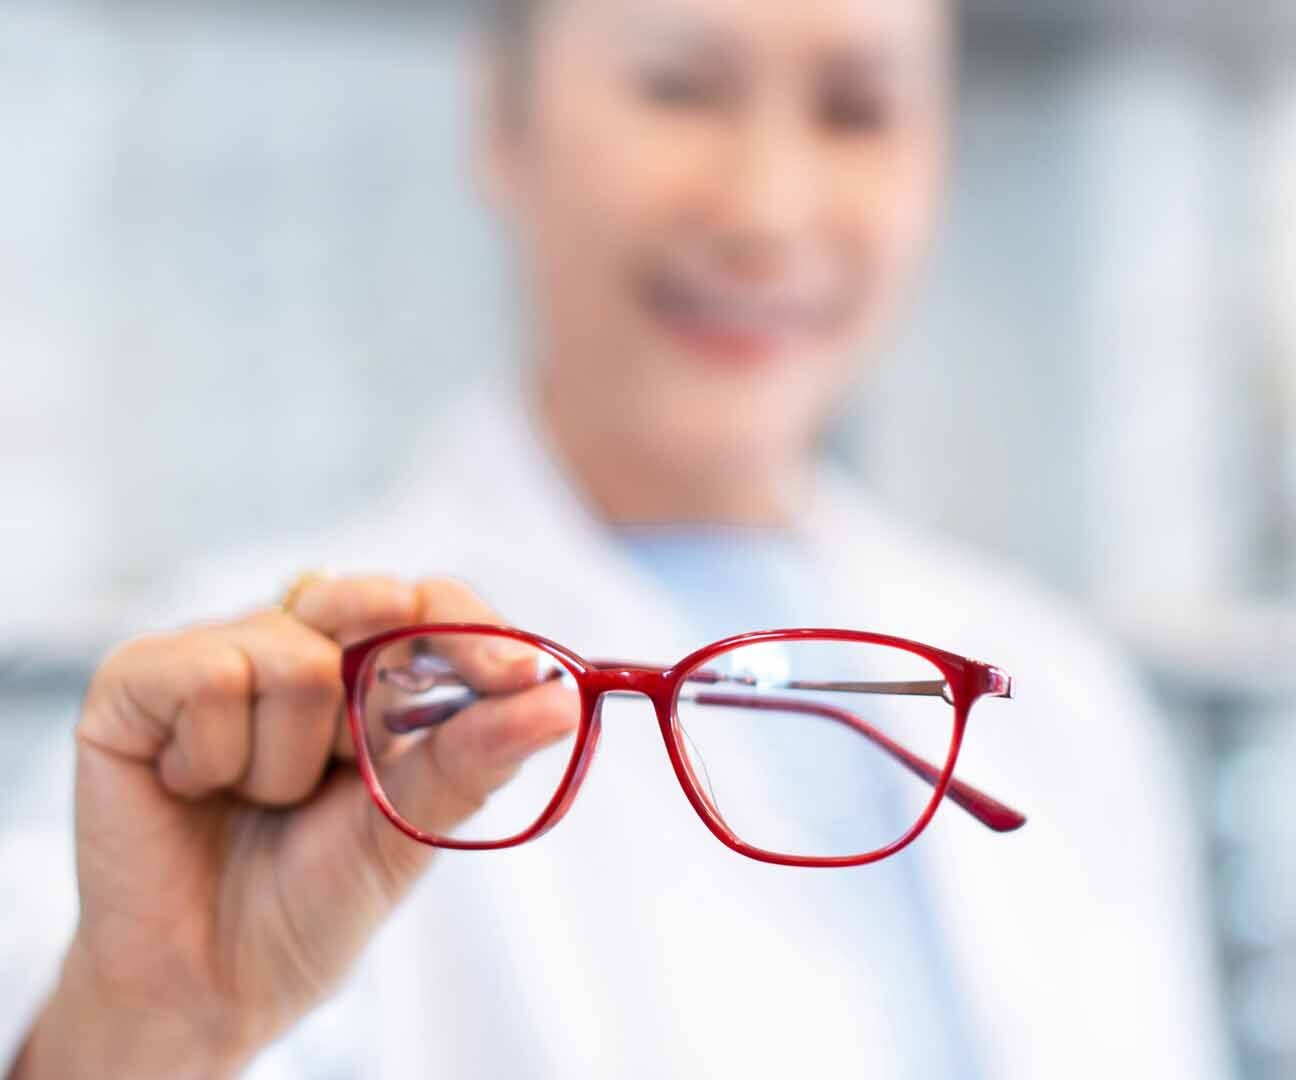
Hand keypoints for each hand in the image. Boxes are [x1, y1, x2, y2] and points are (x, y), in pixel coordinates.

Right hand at [14, 578, 575, 1078]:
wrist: (210, 983)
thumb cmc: (312, 900)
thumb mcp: (408, 828)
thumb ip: (474, 756)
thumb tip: (561, 701)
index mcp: (368, 673)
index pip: (433, 606)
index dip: (476, 632)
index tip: (520, 678)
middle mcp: (298, 644)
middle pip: (368, 602)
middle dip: (375, 699)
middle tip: (351, 765)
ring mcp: (218, 652)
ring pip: (293, 656)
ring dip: (287, 761)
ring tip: (256, 800)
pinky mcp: (138, 679)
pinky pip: (209, 677)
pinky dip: (215, 756)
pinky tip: (193, 787)